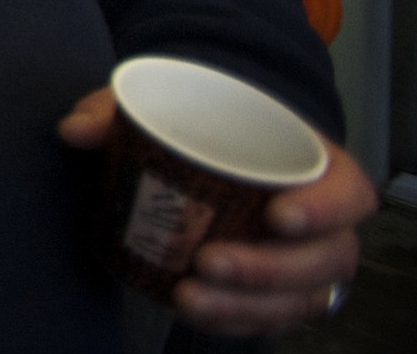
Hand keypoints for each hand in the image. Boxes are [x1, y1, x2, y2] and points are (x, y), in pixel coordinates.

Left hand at [60, 87, 374, 335]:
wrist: (200, 150)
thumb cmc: (198, 124)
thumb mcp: (162, 103)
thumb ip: (119, 110)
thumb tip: (74, 130)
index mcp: (316, 166)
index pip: (349, 192)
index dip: (326, 208)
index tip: (278, 215)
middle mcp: (321, 222)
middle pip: (326, 259)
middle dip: (270, 269)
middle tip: (209, 260)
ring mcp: (301, 263)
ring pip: (298, 299)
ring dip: (246, 304)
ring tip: (187, 295)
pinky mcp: (273, 293)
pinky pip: (266, 319)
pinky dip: (232, 320)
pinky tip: (192, 309)